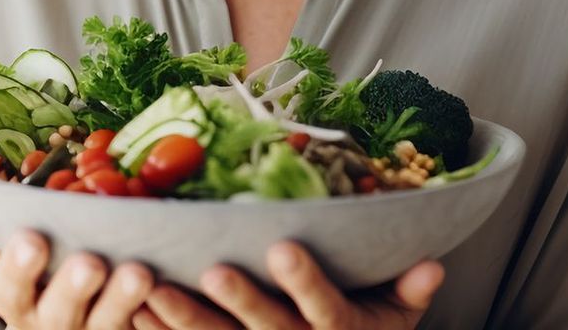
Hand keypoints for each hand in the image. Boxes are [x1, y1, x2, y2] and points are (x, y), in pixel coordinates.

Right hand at [0, 231, 159, 328]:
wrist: (80, 328)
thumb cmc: (48, 283)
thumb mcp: (21, 273)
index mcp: (20, 303)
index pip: (8, 290)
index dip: (17, 267)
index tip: (32, 239)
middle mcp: (51, 326)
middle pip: (58, 313)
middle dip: (71, 287)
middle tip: (89, 262)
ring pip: (105, 324)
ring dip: (121, 300)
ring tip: (139, 272)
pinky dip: (154, 314)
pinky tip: (167, 289)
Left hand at [137, 241, 443, 329]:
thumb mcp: (397, 318)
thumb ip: (410, 291)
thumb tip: (432, 264)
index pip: (326, 309)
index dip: (305, 282)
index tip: (284, 247)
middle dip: (242, 301)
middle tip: (214, 271)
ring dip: (184, 320)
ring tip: (154, 288)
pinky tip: (135, 311)